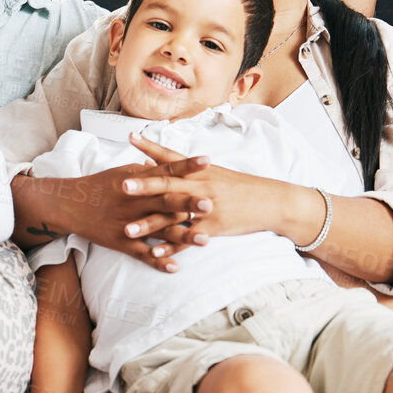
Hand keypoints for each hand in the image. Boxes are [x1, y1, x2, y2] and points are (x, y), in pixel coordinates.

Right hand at [32, 157, 208, 271]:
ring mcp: (129, 223)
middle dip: (189, 203)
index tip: (207, 161)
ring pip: (160, 231)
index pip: (167, 170)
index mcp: (138, 181)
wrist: (71, 204)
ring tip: (205, 240)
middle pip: (166, 201)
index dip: (187, 166)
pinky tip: (175, 267)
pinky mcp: (121, 242)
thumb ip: (148, 170)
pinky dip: (158, 260)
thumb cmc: (100, 186)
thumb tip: (166, 164)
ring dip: (183, 236)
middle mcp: (135, 201)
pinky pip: (142, 254)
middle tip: (212, 204)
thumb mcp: (124, 171)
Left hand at [119, 135, 300, 245]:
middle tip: (121, 186)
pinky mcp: (214, 227)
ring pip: (173, 217)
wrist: (271, 202)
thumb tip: (154, 159)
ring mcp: (207, 207)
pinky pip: (188, 239)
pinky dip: (171, 247)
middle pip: (169, 185)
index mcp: (200, 171)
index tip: (130, 138)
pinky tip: (154, 254)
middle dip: (143, 186)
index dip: (151, 147)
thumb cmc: (241, 187)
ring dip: (149, 224)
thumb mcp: (214, 172)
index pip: (172, 156)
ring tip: (127, 230)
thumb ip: (185, 168)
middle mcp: (201, 186)